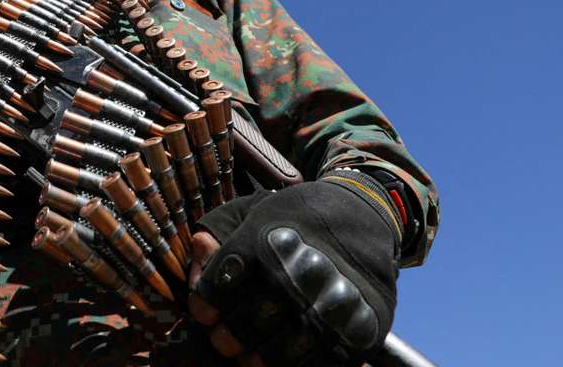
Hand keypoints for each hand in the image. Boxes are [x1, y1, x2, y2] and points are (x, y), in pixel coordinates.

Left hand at [187, 177, 400, 366]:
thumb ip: (220, 236)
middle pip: (251, 320)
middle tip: (223, 342)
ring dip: (258, 359)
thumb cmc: (297, 218)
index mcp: (267, 237)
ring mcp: (334, 302)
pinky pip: (321, 362)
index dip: (205, 304)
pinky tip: (283, 357)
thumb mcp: (253, 211)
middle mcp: (301, 269)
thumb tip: (197, 263)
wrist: (365, 215)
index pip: (221, 283)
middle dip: (228, 337)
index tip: (205, 313)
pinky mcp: (362, 327)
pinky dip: (295, 365)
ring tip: (248, 359)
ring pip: (284, 350)